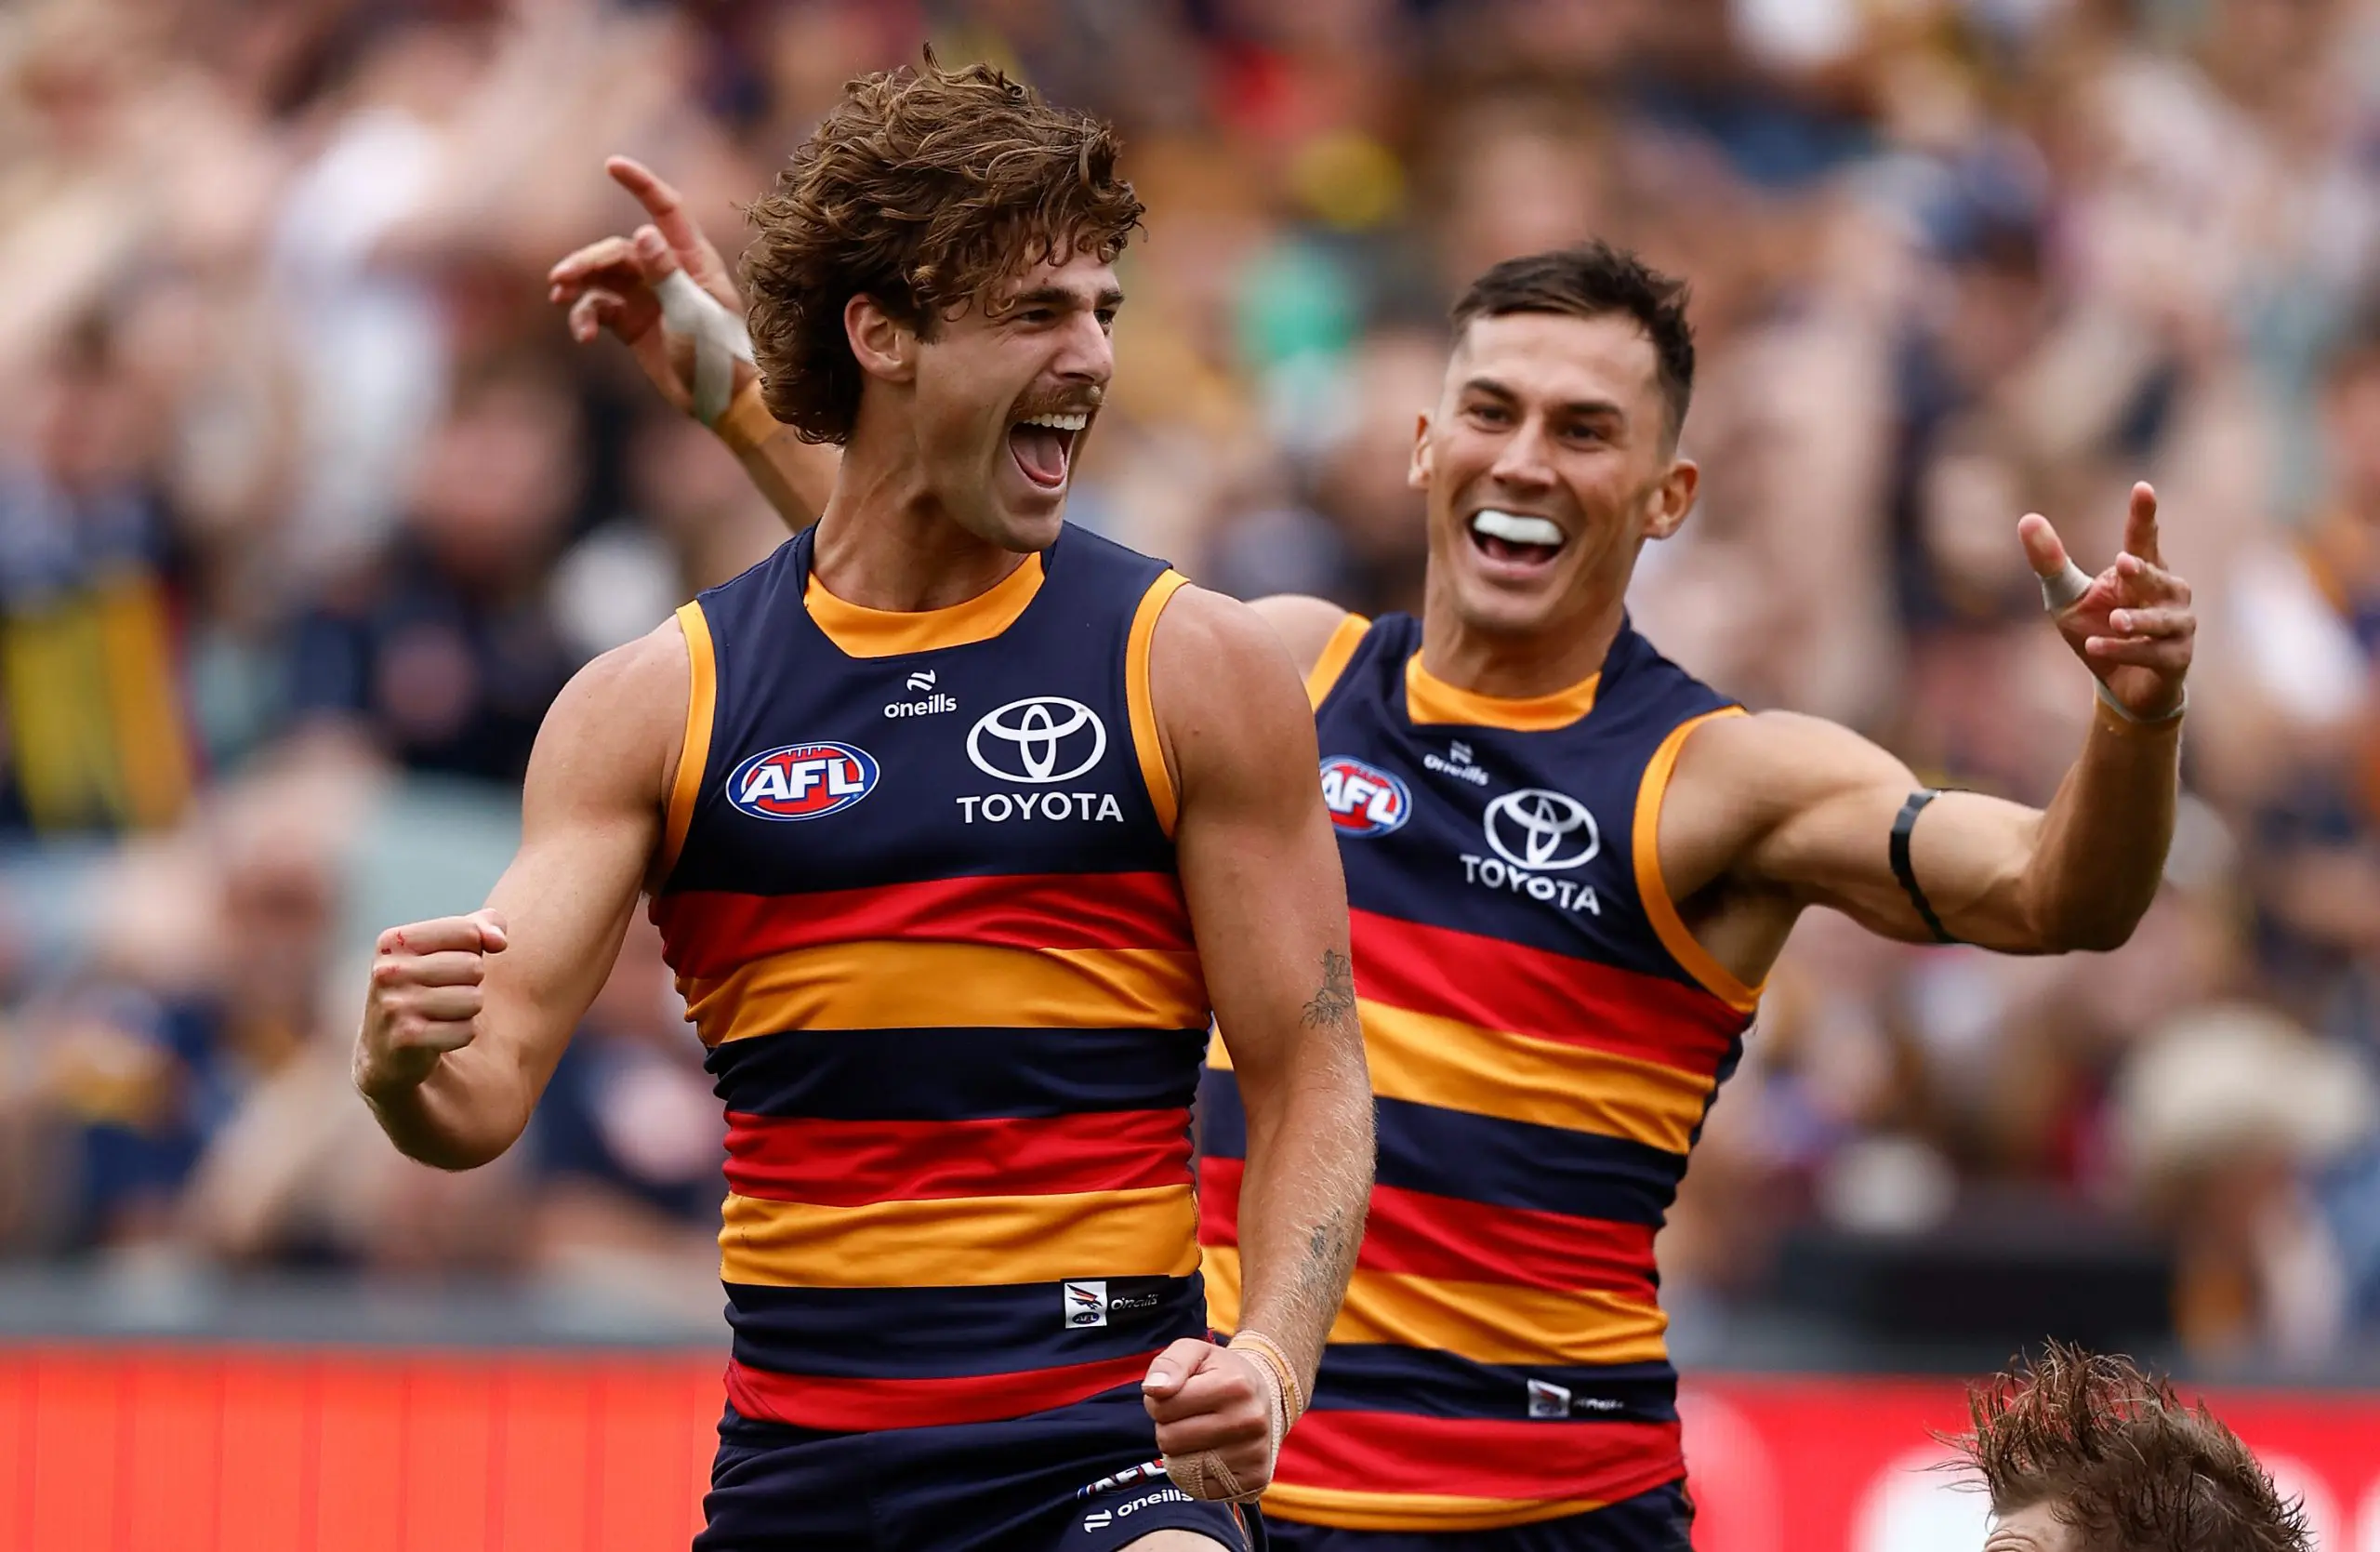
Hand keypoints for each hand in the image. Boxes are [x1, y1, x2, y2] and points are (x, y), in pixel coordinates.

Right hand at [355, 911, 507, 1102]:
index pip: (467, 931)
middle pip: (474, 966)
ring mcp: (394, 1005)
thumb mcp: (445, 948)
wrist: (385, 1049)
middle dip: (470, 983)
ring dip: (467, 1011)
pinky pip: (467, 1031)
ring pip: (474, 999)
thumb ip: (480, 926)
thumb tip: (499, 941)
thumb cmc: (425, 987)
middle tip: (442, 995)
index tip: (451, 963)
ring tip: (439, 1014)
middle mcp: (388, 971)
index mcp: (394, 941)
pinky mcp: (407, 1038)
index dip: (474, 949)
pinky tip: (437, 1036)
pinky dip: (461, 1034)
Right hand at [545, 156, 748, 417]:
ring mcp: (646, 296)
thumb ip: (666, 274)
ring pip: (602, 277)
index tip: (612, 164)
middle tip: (562, 278)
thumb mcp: (691, 312)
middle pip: (617, 250)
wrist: (720, 400)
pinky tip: (583, 336)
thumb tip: (641, 232)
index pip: (665, 210)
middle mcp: (666, 271)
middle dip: (587, 261)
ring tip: (558, 297)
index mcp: (691, 259)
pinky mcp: (631, 323)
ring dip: (578, 284)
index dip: (640, 185)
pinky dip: (585, 317)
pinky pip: (599, 309)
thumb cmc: (718, 353)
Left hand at [1141, 1337, 1279, 1501]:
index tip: (1179, 1394)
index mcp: (1234, 1385)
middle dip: (1169, 1426)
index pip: (1162, 1407)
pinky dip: (1199, 1473)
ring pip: (1182, 1467)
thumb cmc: (1222, 1373)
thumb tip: (1153, 1389)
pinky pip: (1201, 1487)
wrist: (1267, 1396)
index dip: (1160, 1401)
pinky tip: (1213, 1452)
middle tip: (1190, 1415)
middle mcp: (1250, 1421)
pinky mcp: (1255, 1479)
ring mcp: (1255, 1453)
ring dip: (1182, 1450)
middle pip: (1169, 1440)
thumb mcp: (1194, 1352)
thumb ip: (1169, 1363)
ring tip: (1202, 1431)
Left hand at [2020, 482, 2193, 720]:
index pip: (2143, 539)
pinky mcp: (2176, 659)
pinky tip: (2096, 646)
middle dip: (2143, 571)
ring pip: (2161, 619)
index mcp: (2141, 571)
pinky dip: (2123, 650)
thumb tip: (2027, 519)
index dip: (2144, 515)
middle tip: (2122, 562)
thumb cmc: (2096, 631)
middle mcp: (2167, 593)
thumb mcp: (2065, 597)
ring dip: (2137, 619)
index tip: (2142, 488)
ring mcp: (2178, 626)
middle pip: (2158, 576)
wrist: (2118, 686)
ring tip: (2114, 620)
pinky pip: (2152, 653)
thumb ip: (2050, 563)